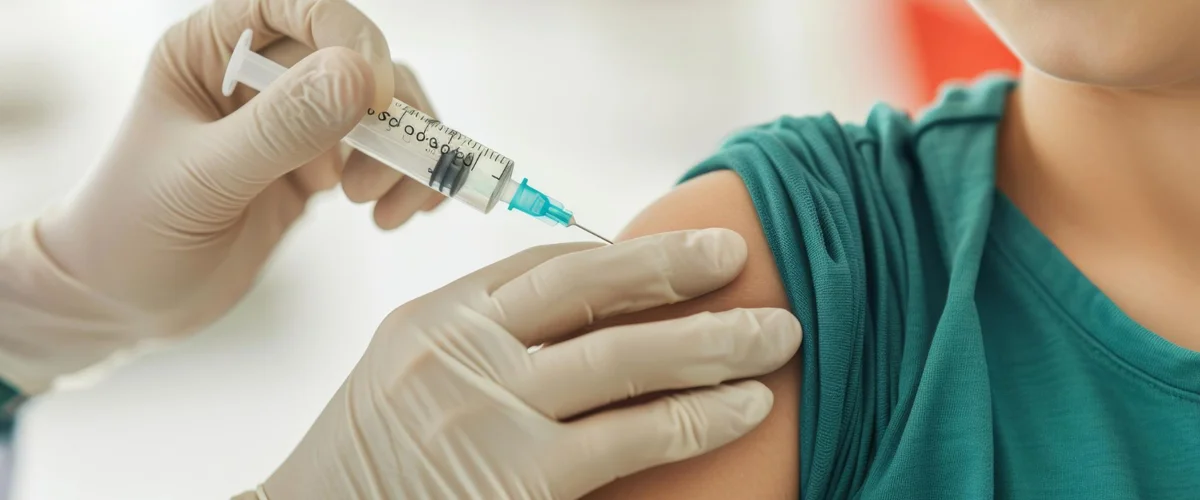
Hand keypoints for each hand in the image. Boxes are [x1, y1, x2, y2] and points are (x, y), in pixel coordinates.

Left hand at [37, 0, 441, 338]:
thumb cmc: (132, 233)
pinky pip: (383, 154)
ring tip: (373, 207)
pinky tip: (392, 216)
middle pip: (358, 59)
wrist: (122, 304)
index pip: (301, 8)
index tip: (376, 98)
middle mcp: (259, 74)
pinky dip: (405, 179)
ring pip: (382, 108)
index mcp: (212, 49)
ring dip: (400, 153)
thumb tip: (361, 79)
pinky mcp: (317, 168)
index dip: (350, 39)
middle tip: (370, 180)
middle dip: (386, 115)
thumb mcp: (204, 179)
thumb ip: (281, 128)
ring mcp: (292, 121)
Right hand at [253, 229, 802, 499]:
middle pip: (591, 289)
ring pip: (625, 358)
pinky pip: (631, 437)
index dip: (626, 256)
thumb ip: (483, 341)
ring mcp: (489, 413)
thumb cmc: (372, 464)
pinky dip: (699, 416)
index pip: (546, 264)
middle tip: (741, 256)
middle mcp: (460, 352)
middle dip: (675, 269)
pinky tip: (745, 405)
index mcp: (435, 317)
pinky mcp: (520, 480)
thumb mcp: (409, 376)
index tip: (682, 254)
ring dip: (714, 341)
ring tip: (776, 334)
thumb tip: (590, 320)